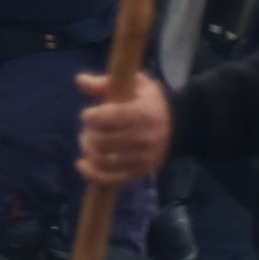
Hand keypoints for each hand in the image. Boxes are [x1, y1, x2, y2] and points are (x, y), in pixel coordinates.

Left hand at [76, 68, 171, 186]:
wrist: (179, 126)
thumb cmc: (150, 101)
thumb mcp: (134, 84)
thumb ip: (106, 83)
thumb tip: (79, 80)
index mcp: (143, 113)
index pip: (109, 118)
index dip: (91, 117)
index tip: (88, 114)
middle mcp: (144, 138)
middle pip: (102, 141)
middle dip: (89, 134)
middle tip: (90, 128)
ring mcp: (142, 159)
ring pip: (103, 161)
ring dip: (88, 150)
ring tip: (89, 141)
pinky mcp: (139, 173)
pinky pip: (110, 179)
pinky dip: (91, 173)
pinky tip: (82, 164)